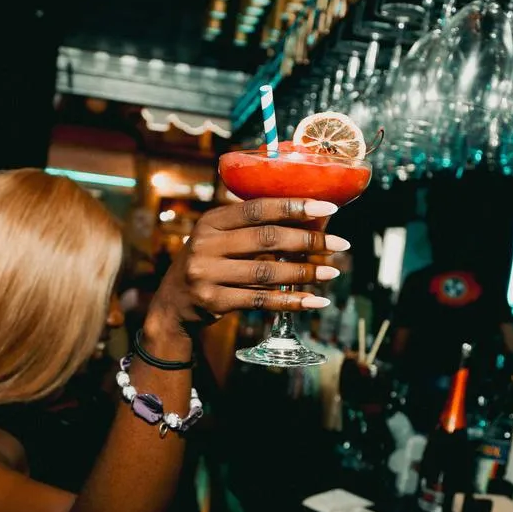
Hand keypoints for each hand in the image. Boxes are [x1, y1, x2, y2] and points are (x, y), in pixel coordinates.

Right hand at [145, 198, 348, 338]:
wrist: (172, 304)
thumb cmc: (209, 263)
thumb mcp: (218, 237)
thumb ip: (250, 227)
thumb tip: (308, 217)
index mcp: (211, 221)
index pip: (257, 208)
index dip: (294, 206)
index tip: (328, 207)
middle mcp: (206, 245)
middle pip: (266, 239)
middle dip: (308, 241)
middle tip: (340, 243)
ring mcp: (207, 274)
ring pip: (266, 273)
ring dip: (304, 273)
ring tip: (331, 272)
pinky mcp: (213, 301)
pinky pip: (260, 301)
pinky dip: (291, 302)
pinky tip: (314, 301)